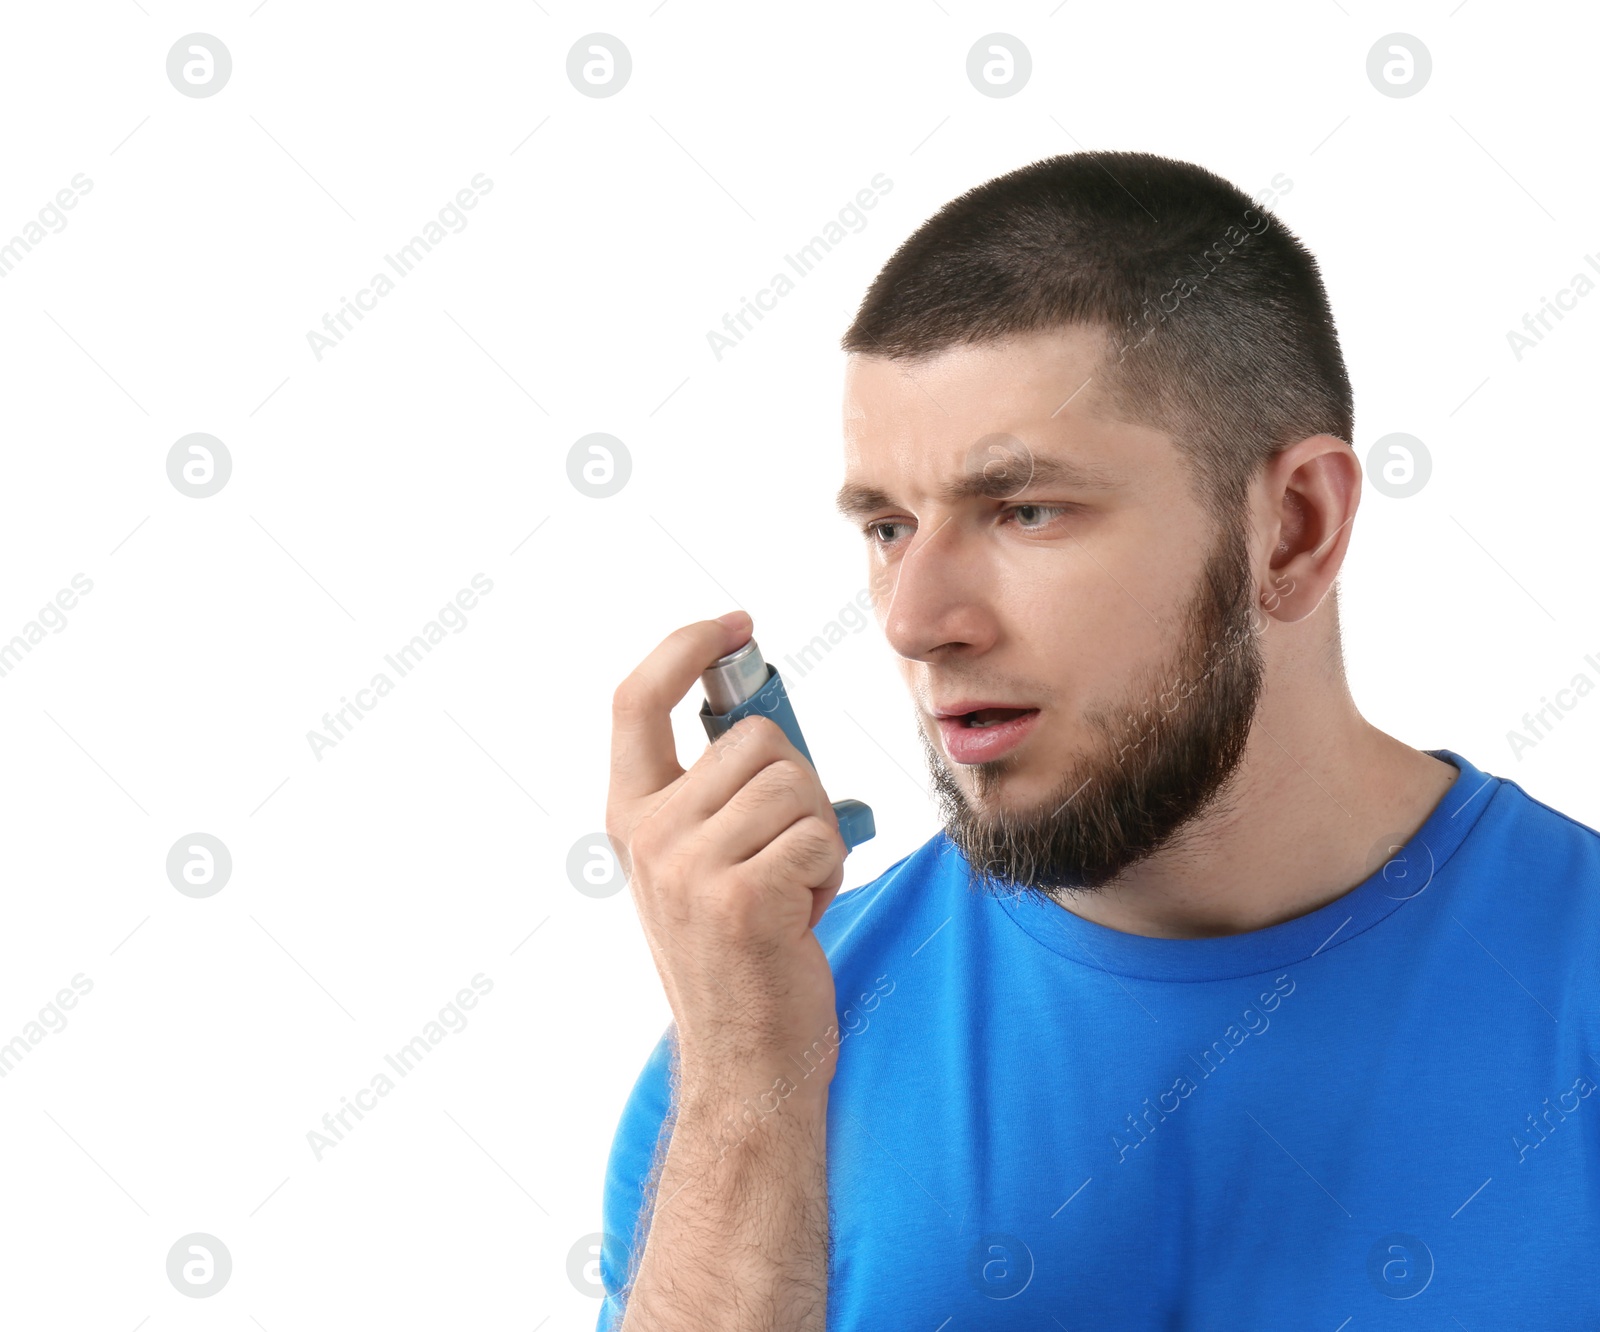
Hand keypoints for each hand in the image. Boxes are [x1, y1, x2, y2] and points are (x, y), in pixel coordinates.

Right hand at [607, 612, 847, 1098]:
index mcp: (631, 819)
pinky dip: (832, 871)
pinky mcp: (742, 898)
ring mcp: (688, 868)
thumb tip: (760, 711)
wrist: (748, 1064)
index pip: (636, 700)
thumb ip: (714, 793)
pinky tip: (804, 917)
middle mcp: (648, 837)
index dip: (684, 647)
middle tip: (784, 859)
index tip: (733, 623)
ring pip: (796, 784)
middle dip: (798, 789)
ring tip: (791, 892)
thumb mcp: (700, 864)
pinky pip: (821, 834)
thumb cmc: (743, 956)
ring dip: (818, 835)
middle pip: (756, 739)